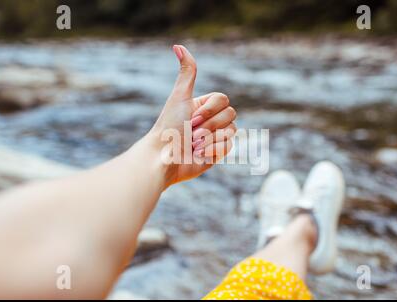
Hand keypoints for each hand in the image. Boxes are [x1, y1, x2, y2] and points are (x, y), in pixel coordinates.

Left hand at [147, 45, 236, 186]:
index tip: (191, 117)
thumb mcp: (180, 97)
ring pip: (232, 130)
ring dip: (210, 138)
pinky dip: (213, 150)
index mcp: (202, 106)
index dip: (210, 109)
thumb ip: (187, 73)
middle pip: (231, 114)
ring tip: (193, 145)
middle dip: (209, 125)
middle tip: (191, 133)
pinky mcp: (218, 153)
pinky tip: (199, 154)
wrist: (165, 159)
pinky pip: (229, 146)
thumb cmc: (168, 127)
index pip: (224, 100)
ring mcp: (215, 137)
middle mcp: (210, 120)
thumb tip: (178, 46)